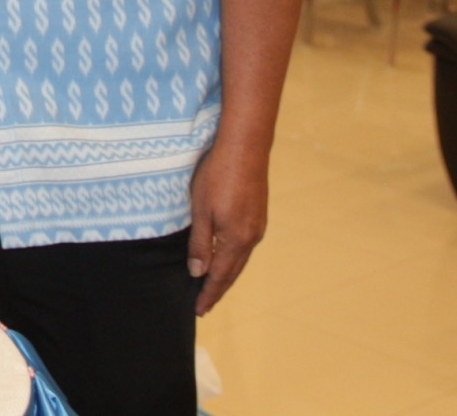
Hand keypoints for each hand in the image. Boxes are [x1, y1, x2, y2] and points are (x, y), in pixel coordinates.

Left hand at [186, 138, 268, 315]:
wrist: (245, 146)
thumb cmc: (218, 176)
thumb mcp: (201, 211)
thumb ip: (201, 243)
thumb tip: (198, 273)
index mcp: (236, 240)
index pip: (219, 276)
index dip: (208, 294)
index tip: (199, 310)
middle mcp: (251, 237)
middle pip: (232, 271)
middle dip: (218, 289)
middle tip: (205, 305)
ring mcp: (257, 225)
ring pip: (240, 259)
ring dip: (226, 274)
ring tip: (213, 286)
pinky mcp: (258, 214)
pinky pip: (245, 245)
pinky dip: (233, 258)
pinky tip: (226, 257)